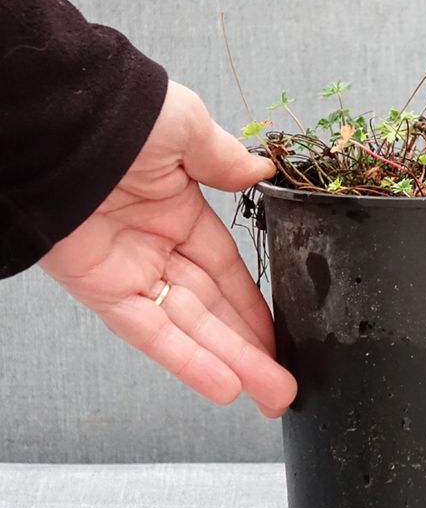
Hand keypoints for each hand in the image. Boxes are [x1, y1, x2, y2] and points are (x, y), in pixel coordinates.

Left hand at [39, 80, 295, 417]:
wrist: (60, 117)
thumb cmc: (122, 112)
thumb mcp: (187, 128)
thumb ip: (223, 160)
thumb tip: (260, 170)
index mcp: (178, 209)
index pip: (226, 270)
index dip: (254, 306)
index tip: (282, 335)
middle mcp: (156, 245)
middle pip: (213, 310)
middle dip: (251, 349)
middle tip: (284, 387)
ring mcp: (129, 269)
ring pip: (189, 328)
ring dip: (230, 364)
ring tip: (271, 396)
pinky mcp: (101, 286)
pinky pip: (148, 330)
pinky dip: (186, 359)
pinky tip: (224, 386)